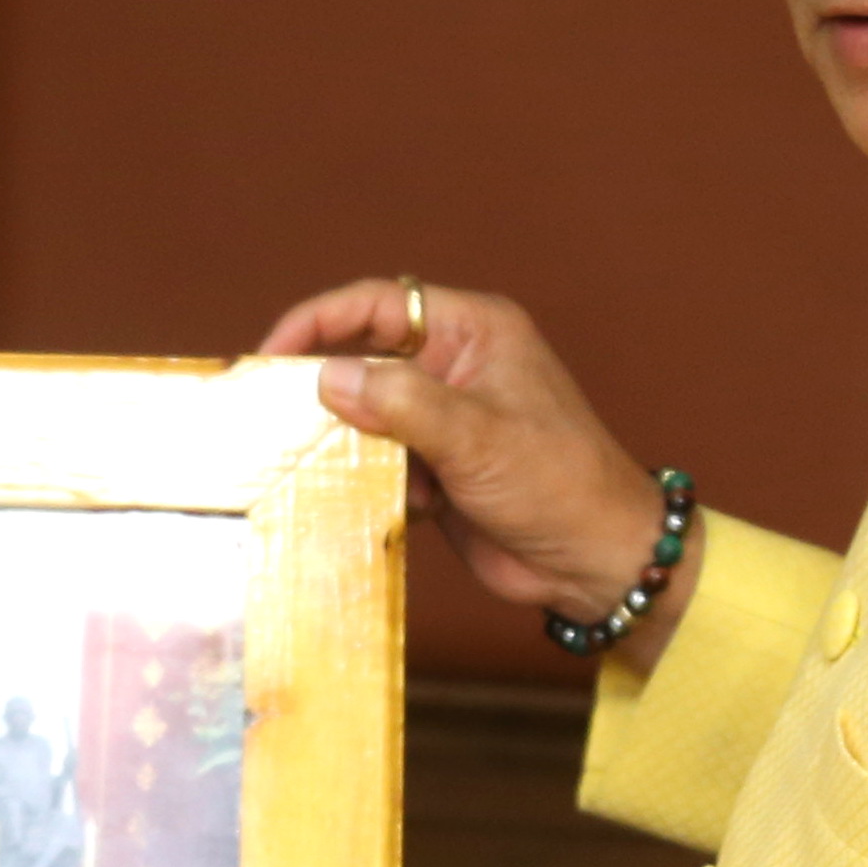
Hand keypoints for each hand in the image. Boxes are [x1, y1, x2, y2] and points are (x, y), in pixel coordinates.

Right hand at [256, 279, 687, 656]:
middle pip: (364, 355)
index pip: (379, 303)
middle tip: (272, 413)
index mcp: (474, 331)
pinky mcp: (436, 467)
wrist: (596, 563)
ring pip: (366, 413)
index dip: (320, 321)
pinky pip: (379, 460)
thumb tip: (328, 378)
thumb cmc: (559, 483)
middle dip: (325, 386)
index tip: (271, 356)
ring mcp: (444, 417)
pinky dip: (367, 480)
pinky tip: (374, 502)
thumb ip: (401, 402)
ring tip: (319, 465)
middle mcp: (454, 364)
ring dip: (345, 442)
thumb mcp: (477, 436)